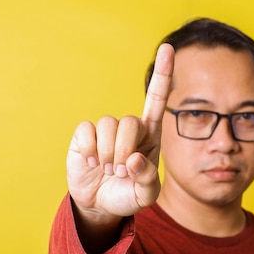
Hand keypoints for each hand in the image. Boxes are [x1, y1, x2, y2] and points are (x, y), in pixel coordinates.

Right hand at [66, 43, 174, 224]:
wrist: (101, 204)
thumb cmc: (128, 194)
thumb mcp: (146, 195)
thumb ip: (148, 179)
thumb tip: (133, 159)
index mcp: (150, 135)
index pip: (157, 99)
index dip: (163, 74)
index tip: (168, 48)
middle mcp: (129, 128)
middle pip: (130, 122)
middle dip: (125, 151)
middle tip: (120, 172)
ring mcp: (106, 130)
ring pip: (108, 126)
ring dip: (108, 154)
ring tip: (108, 170)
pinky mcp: (85, 135)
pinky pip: (87, 131)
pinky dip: (90, 150)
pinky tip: (92, 162)